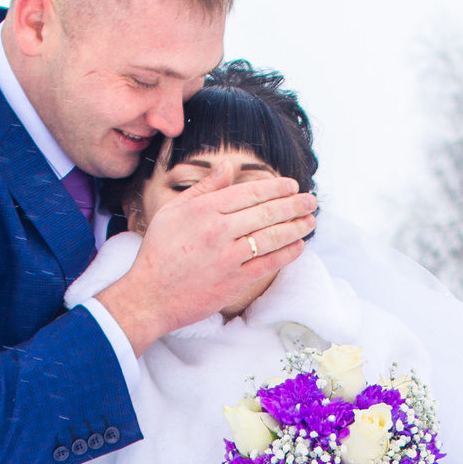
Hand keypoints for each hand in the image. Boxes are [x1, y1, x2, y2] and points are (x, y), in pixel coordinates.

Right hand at [98, 173, 318, 351]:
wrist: (151, 295)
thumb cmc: (159, 252)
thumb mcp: (173, 211)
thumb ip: (204, 188)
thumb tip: (227, 167)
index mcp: (205, 208)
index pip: (250, 192)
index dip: (276, 187)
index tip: (292, 185)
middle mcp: (219, 229)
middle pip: (267, 212)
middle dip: (294, 204)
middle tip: (311, 200)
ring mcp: (229, 256)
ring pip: (272, 236)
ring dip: (297, 227)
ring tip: (311, 221)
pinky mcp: (235, 280)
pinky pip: (269, 263)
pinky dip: (288, 253)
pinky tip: (299, 245)